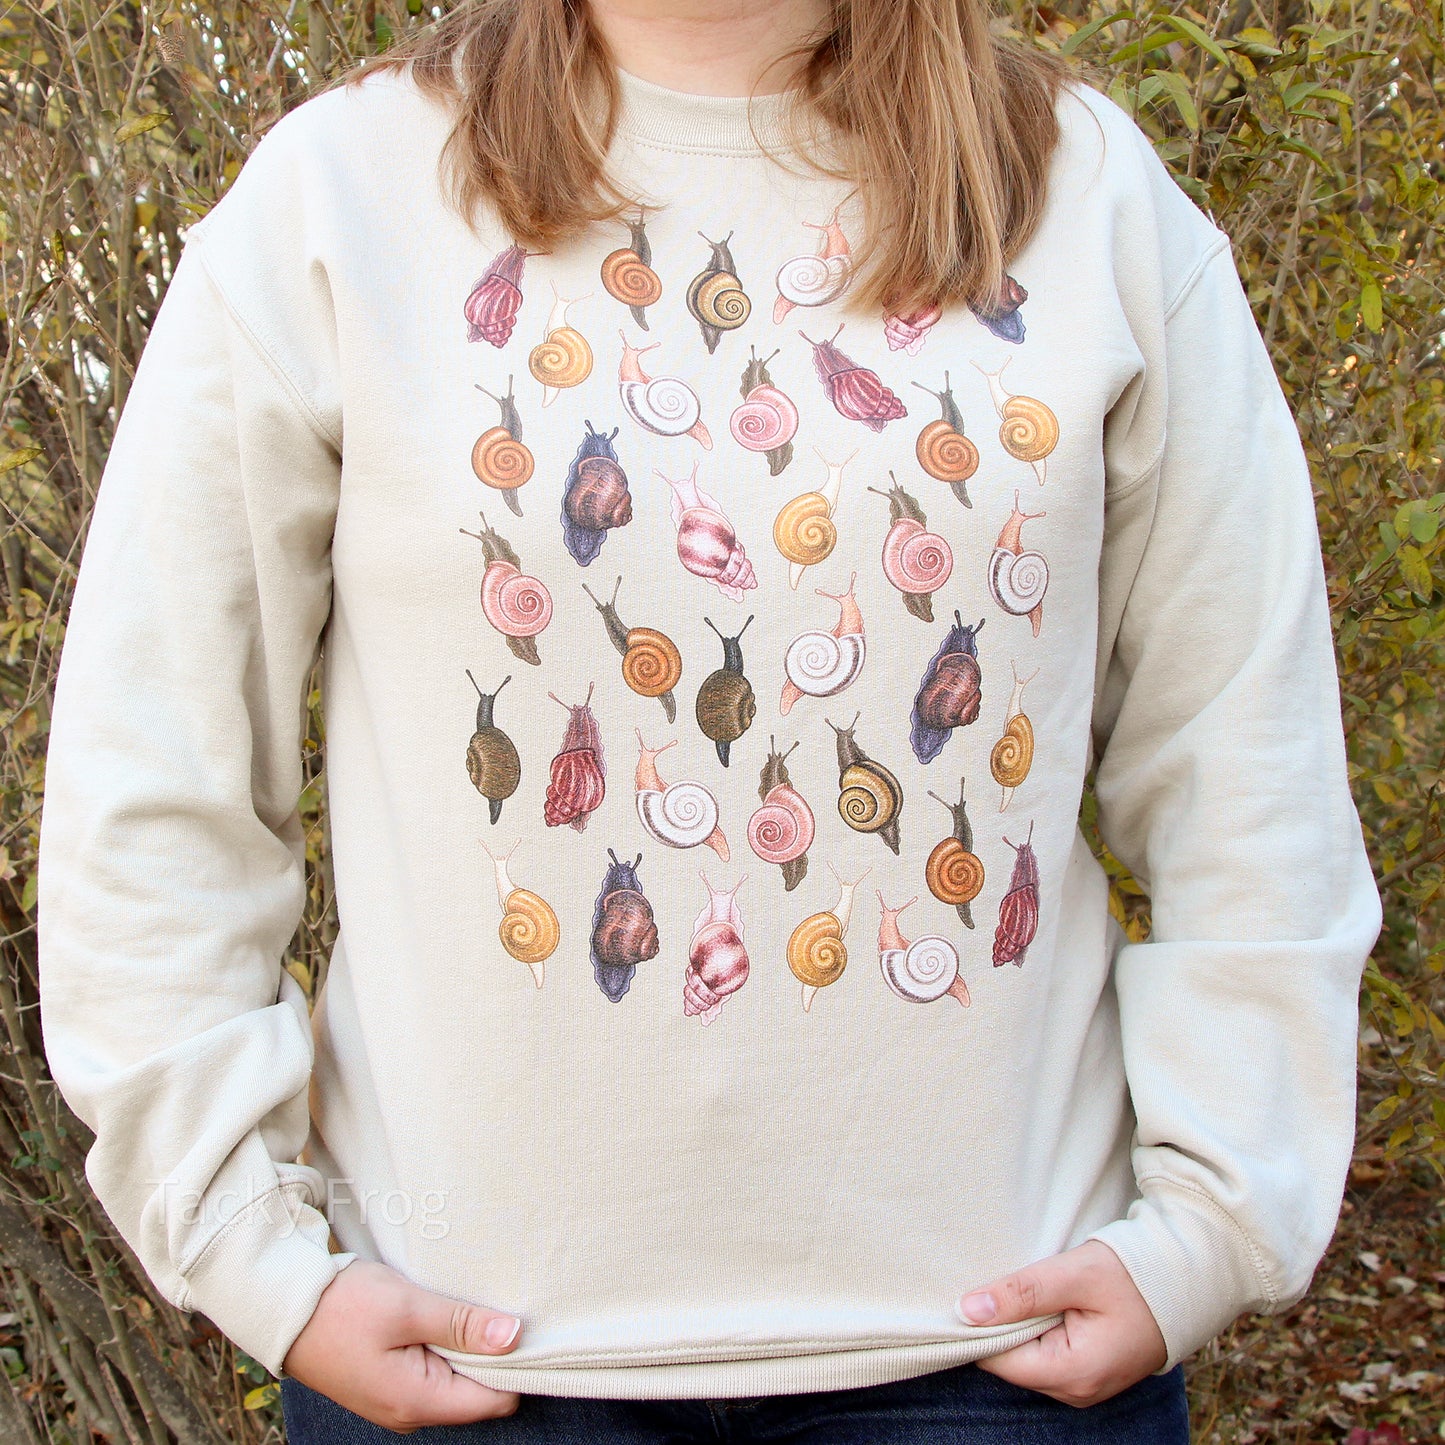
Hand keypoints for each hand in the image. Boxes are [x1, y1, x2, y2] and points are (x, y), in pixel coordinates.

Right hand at [282, 1259, 522, 1430]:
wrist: (285, 1307)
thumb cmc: (345, 1306)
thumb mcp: (409, 1307)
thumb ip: (463, 1325)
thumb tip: (515, 1337)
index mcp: (417, 1402)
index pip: (496, 1400)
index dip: (516, 1365)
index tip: (524, 1324)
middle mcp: (410, 1413)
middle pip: (479, 1393)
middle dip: (493, 1354)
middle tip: (497, 1307)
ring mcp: (397, 1401)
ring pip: (457, 1381)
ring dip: (467, 1347)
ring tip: (469, 1307)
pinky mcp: (387, 1384)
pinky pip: (435, 1373)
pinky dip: (446, 1347)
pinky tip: (445, 1316)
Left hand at [955, 1239, 1166, 1406]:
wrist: (1185, 1281)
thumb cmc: (1132, 1275)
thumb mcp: (1074, 1275)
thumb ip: (1021, 1294)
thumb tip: (967, 1310)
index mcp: (1073, 1373)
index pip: (998, 1360)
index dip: (979, 1326)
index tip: (971, 1291)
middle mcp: (1077, 1391)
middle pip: (1011, 1362)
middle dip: (1001, 1324)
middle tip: (1007, 1282)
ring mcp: (1085, 1386)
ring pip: (1027, 1357)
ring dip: (1021, 1324)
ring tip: (1033, 1289)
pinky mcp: (1090, 1372)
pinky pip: (1046, 1355)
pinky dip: (1039, 1329)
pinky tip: (1048, 1302)